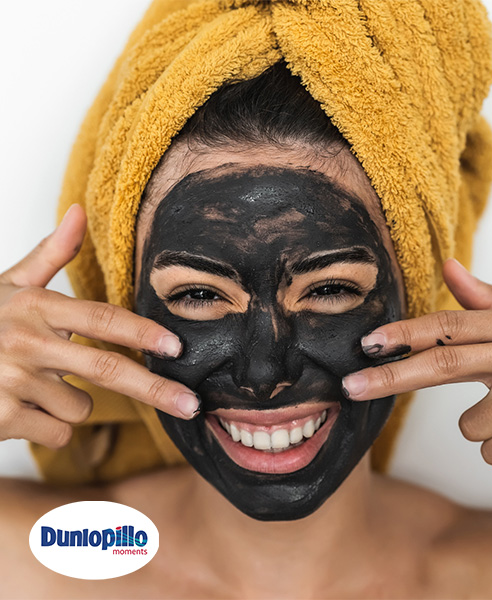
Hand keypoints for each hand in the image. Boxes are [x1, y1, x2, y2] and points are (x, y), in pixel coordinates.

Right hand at [0, 205, 198, 448]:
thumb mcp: (10, 285)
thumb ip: (51, 254)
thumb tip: (79, 211)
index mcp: (35, 307)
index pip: (100, 318)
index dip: (142, 333)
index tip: (177, 346)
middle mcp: (26, 342)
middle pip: (106, 370)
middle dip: (156, 390)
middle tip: (192, 405)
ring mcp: (12, 381)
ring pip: (80, 407)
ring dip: (68, 403)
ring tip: (33, 385)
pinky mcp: (1, 418)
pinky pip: (56, 432)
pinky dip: (46, 426)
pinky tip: (19, 408)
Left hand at [342, 258, 491, 482]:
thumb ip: (487, 301)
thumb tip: (448, 266)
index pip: (449, 324)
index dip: (404, 334)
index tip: (367, 344)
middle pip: (443, 363)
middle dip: (390, 377)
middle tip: (351, 386)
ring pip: (469, 423)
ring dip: (486, 428)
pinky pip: (491, 450)